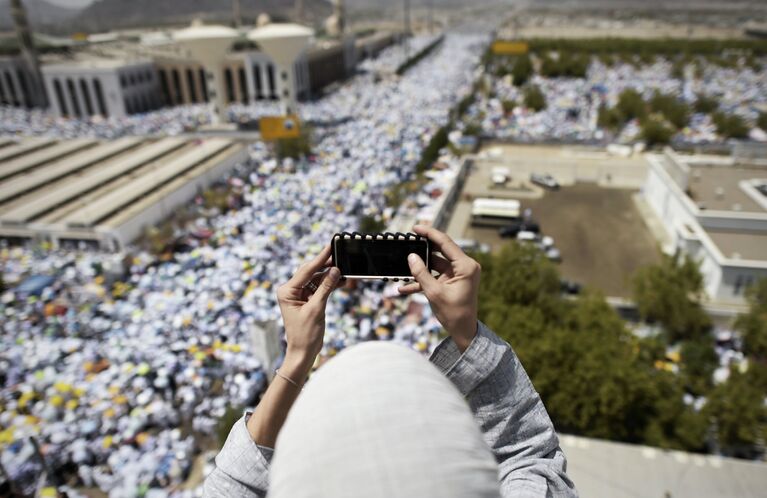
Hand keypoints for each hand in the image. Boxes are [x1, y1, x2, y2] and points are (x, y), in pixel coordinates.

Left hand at [276, 245, 340, 367]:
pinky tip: (341, 281)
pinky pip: (318, 288)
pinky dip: (329, 285)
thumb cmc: (306, 334)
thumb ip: (326, 288)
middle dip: (326, 265)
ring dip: (330, 276)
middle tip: (339, 253)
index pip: (306, 270)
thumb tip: (335, 270)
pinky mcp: (306, 300)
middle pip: (310, 272)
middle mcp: (290, 291)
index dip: (320, 258)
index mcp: (287, 291)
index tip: (330, 246)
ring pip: (316, 280)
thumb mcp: (317, 309)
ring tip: (344, 270)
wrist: (303, 352)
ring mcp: (298, 295)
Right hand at [398, 225, 480, 351]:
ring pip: (434, 264)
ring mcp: (458, 274)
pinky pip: (435, 276)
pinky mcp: (452, 281)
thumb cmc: (454, 313)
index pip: (446, 243)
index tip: (416, 228)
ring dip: (419, 268)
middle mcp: (464, 266)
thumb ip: (421, 273)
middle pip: (440, 251)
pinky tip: (403, 288)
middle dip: (422, 248)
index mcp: (466, 266)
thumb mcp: (434, 293)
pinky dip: (422, 281)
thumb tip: (411, 256)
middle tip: (407, 241)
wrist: (463, 332)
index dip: (429, 233)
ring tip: (402, 265)